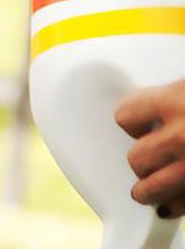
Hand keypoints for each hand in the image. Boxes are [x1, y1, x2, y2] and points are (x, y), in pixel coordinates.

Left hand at [115, 79, 184, 219]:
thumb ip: (169, 96)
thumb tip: (138, 97)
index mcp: (175, 101)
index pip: (125, 115)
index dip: (129, 121)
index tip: (134, 123)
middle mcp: (183, 135)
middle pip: (136, 157)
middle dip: (139, 158)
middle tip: (145, 156)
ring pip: (151, 188)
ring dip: (147, 189)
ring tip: (143, 188)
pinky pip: (179, 207)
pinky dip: (174, 207)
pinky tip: (170, 204)